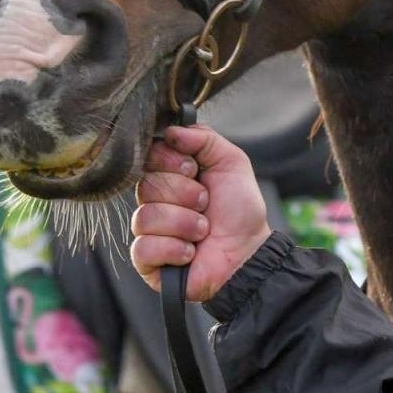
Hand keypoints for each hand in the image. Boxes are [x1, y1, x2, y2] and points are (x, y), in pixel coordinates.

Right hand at [131, 125, 272, 300]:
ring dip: (185, 224)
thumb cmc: (239, 210)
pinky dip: (174, 249)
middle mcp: (155, 201)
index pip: (148, 157)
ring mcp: (149, 231)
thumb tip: (171, 131)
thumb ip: (204, 138)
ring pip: (146, 217)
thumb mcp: (231, 162)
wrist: (248, 253)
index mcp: (170, 175)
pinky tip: (191, 252)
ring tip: (204, 231)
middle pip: (146, 186)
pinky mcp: (147, 261)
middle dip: (185, 194)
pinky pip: (143, 248)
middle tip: (205, 204)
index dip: (171, 162)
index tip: (195, 170)